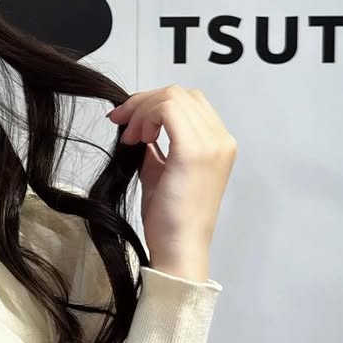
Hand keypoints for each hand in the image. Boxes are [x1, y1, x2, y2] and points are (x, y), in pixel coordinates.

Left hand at [106, 85, 236, 278]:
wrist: (179, 248)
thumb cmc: (170, 219)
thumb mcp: (161, 172)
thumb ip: (156, 147)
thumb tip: (138, 128)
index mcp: (218, 144)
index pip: (188, 103)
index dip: (153, 104)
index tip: (128, 123)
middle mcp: (221, 140)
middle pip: (181, 94)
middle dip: (144, 102)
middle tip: (121, 124)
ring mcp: (211, 143)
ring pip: (172, 97)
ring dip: (143, 110)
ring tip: (130, 137)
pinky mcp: (194, 151)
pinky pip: (167, 109)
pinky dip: (145, 116)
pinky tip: (137, 139)